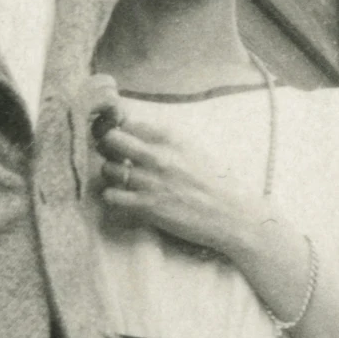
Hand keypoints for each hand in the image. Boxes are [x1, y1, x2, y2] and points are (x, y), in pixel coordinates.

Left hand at [93, 113, 264, 258]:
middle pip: (110, 138)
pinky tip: (124, 199)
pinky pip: (111, 196)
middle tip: (114, 157)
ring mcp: (151, 181)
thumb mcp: (192, 149)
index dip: (118, 129)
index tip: (120, 139)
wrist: (231, 216)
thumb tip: (135, 131)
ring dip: (111, 175)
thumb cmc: (214, 183)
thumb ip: (164, 140)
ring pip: (107, 168)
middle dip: (107, 147)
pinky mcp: (147, 206)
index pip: (127, 121)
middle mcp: (158, 155)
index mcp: (170, 137)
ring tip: (122, 181)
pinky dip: (113, 197)